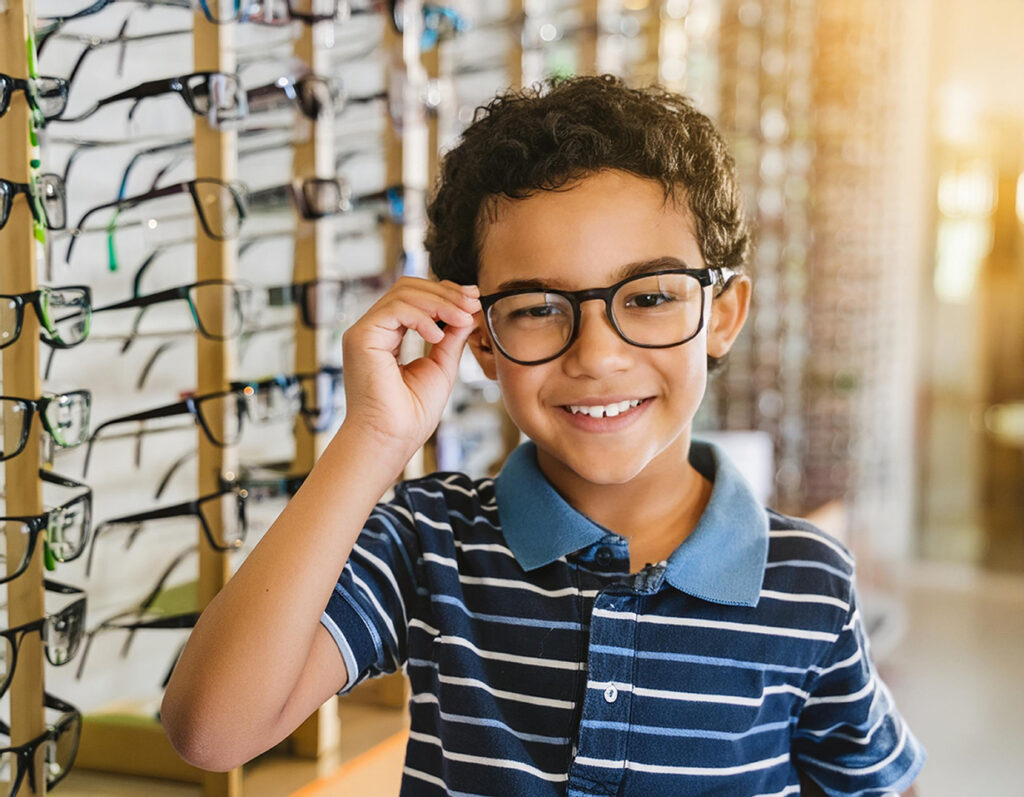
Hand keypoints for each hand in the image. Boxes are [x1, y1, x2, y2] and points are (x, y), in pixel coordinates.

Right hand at [339, 276, 480, 462]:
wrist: (391, 440)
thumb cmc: (411, 415)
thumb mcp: (441, 367)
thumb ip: (452, 338)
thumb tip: (468, 312)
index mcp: (388, 337)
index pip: (415, 298)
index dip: (445, 294)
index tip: (473, 299)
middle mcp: (374, 330)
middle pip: (408, 288)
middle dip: (445, 292)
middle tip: (472, 301)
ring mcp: (364, 332)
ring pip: (403, 294)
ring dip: (440, 302)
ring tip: (463, 318)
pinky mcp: (361, 337)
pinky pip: (395, 309)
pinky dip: (422, 317)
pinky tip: (438, 336)